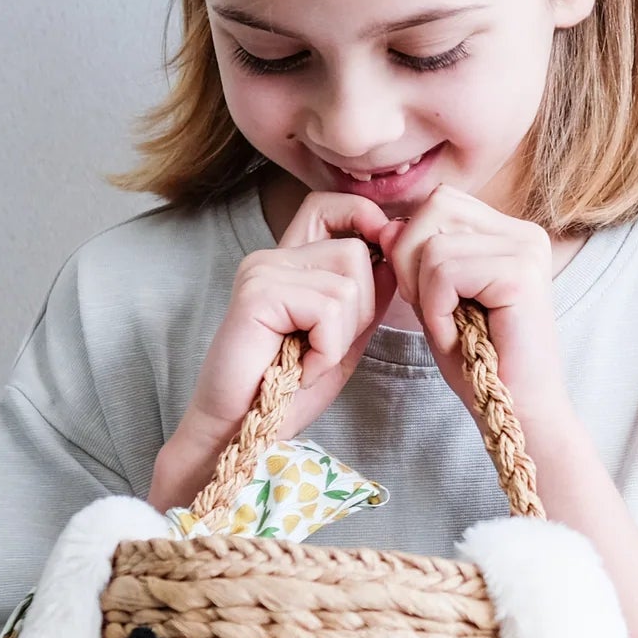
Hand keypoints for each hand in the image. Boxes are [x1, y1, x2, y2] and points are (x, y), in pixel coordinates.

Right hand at [161, 192, 400, 497]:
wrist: (241, 431)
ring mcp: (262, 272)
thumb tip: (396, 247)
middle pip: (356, 253)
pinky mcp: (257, 295)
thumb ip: (368, 296)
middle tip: (323, 349)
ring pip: (347, 284)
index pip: (329, 206)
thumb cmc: (287, 390)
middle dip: (361, 310)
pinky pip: (326, 308)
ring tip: (307, 361)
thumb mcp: (343, 338)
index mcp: (291, 262)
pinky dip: (325, 350)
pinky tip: (299, 369)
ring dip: (340, 338)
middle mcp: (273, 258)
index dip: (364, 217)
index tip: (381, 251)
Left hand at [381, 183, 575, 443]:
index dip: (414, 248)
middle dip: (412, 264)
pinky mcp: (520, 274)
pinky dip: (436, 311)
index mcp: (509, 233)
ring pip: (432, 244)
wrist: (518, 414)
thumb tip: (387, 224)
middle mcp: (525, 233)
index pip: (438, 203)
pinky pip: (443, 271)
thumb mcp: (434, 300)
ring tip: (454, 328)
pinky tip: (460, 336)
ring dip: (426, 296)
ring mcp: (527, 250)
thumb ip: (413, 259)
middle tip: (438, 314)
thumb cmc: (480, 365)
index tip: (432, 299)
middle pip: (433, 209)